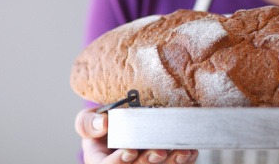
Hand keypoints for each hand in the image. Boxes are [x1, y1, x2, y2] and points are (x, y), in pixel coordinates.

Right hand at [75, 108, 198, 163]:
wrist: (115, 123)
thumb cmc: (100, 123)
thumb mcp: (88, 120)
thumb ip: (88, 123)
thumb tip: (103, 123)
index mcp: (100, 161)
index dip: (119, 161)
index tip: (130, 151)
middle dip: (148, 161)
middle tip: (160, 151)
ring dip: (171, 162)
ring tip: (182, 152)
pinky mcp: (157, 163)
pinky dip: (182, 161)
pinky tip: (190, 153)